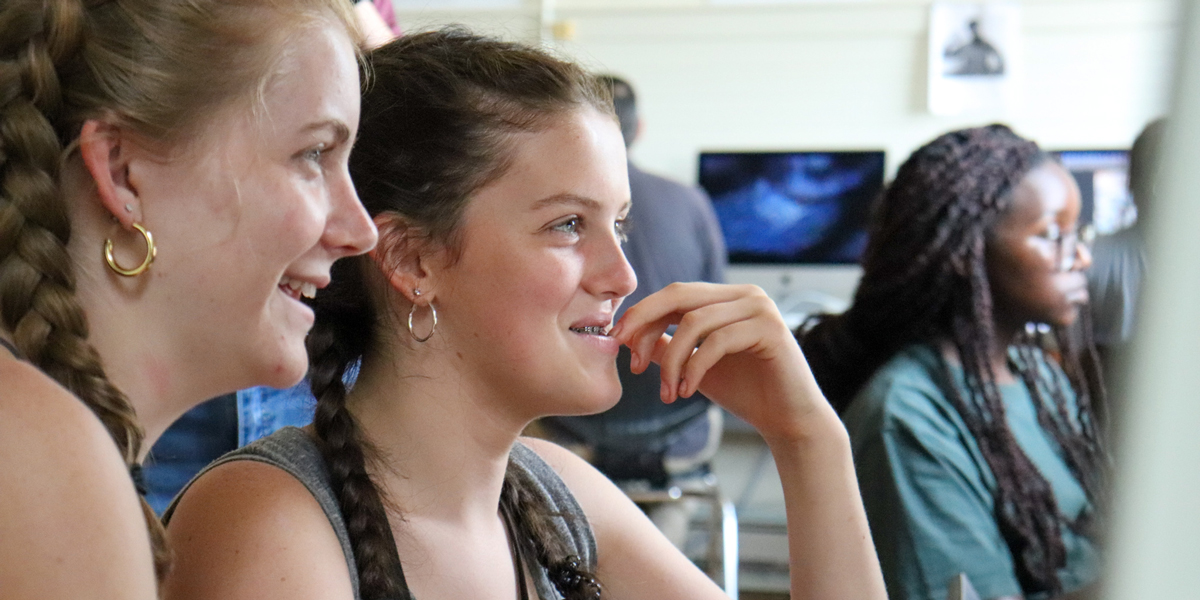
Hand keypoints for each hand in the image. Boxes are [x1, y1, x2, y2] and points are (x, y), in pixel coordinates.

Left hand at [610, 282, 831, 442]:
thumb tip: (629, 337)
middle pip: (679, 295)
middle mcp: (744, 294)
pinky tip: (686, 391)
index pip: (673, 294)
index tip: (618, 343)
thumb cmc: (744, 391)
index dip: (641, 315)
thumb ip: (667, 346)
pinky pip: (717, 341)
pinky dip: (694, 367)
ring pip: (694, 322)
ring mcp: (760, 307)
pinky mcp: (770, 329)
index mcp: (726, 297)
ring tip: (667, 392)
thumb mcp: (694, 365)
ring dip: (671, 360)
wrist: (787, 420)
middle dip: (645, 323)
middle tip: (628, 357)